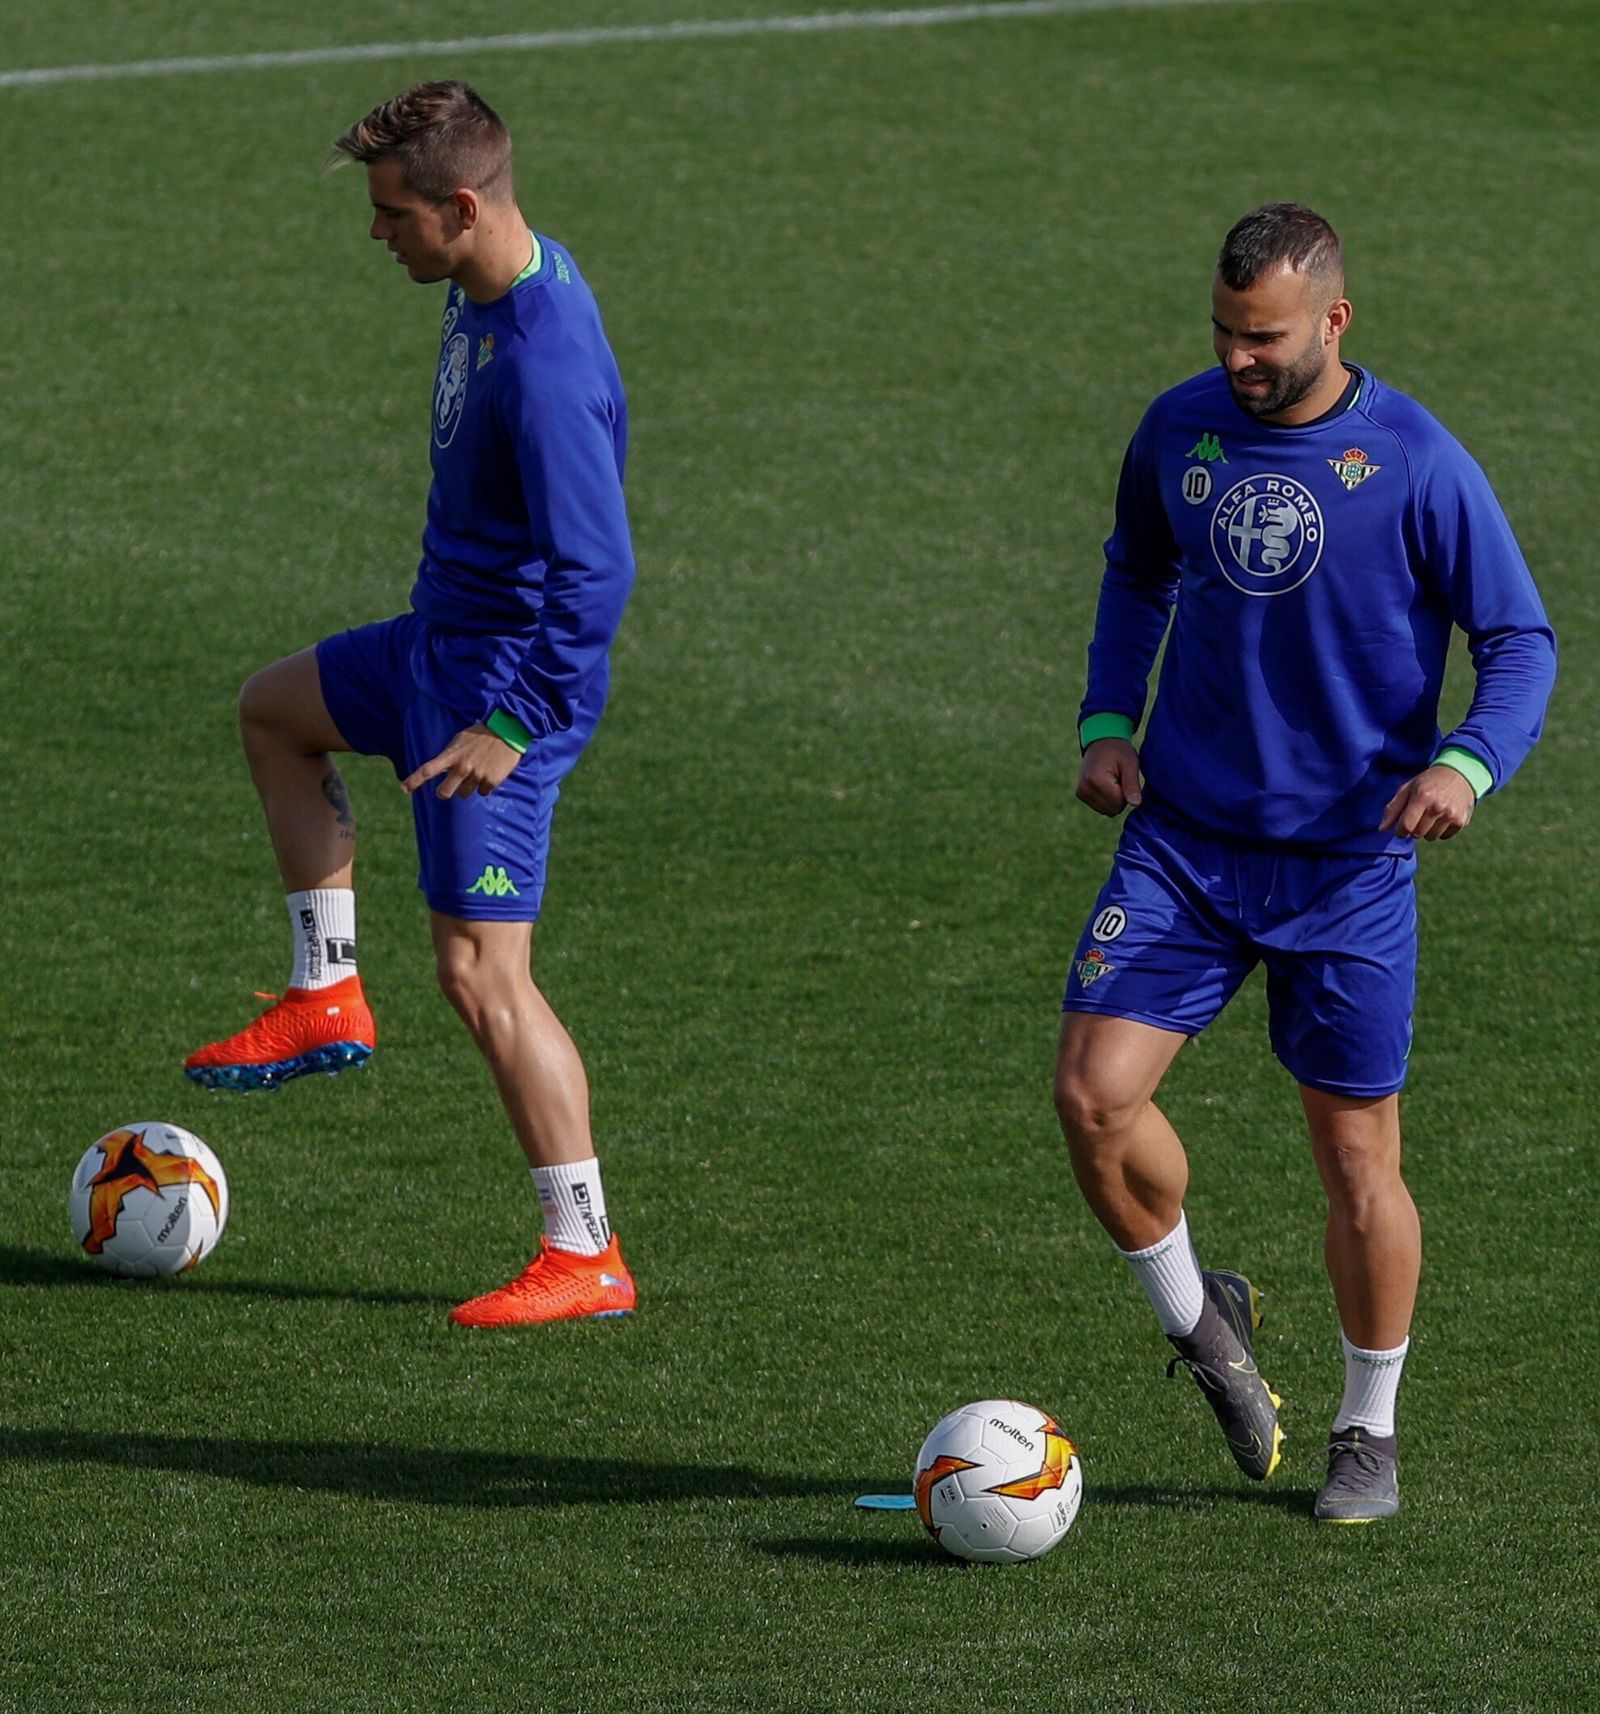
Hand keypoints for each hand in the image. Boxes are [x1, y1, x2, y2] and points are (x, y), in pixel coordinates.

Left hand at [402, 724, 523, 798]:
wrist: (507, 732)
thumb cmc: (481, 735)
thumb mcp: (460, 741)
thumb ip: (450, 756)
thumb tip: (442, 771)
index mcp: (452, 755)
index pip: (428, 769)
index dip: (414, 780)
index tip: (404, 789)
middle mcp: (462, 767)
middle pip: (444, 792)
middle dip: (445, 792)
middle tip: (450, 788)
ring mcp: (477, 775)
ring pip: (464, 794)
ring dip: (468, 787)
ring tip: (478, 771)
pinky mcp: (491, 781)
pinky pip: (483, 792)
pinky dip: (485, 786)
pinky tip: (490, 772)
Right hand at [1076, 738, 1142, 816]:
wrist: (1101, 742)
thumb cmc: (1118, 750)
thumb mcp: (1130, 763)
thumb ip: (1132, 785)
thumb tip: (1136, 804)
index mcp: (1096, 780)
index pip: (1119, 802)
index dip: (1127, 792)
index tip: (1123, 776)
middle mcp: (1084, 789)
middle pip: (1112, 809)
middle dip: (1120, 797)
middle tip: (1118, 778)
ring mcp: (1080, 793)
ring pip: (1106, 810)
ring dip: (1114, 799)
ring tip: (1112, 780)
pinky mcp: (1080, 794)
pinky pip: (1100, 807)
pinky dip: (1107, 799)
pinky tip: (1106, 784)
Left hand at [1379, 764, 1475, 840]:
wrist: (1460, 774)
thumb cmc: (1428, 782)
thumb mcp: (1408, 789)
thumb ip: (1393, 809)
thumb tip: (1381, 829)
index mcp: (1422, 797)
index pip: (1406, 826)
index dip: (1400, 830)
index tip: (1401, 827)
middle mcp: (1438, 806)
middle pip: (1417, 834)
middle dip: (1413, 829)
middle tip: (1417, 817)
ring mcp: (1452, 815)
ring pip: (1431, 837)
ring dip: (1427, 831)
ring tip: (1430, 815)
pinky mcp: (1462, 821)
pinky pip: (1444, 837)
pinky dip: (1440, 831)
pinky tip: (1441, 817)